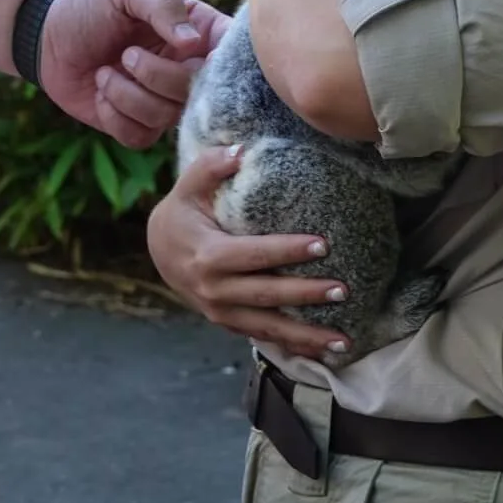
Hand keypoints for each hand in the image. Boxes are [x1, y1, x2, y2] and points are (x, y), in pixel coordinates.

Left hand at [40, 0, 229, 146]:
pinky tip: (101, 92)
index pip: (230, 54)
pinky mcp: (137, 125)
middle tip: (127, 55)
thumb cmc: (90, 3)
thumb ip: (162, 8)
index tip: (193, 59)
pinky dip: (115, 116)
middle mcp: (188, 69)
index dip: (219, 64)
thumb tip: (193, 43)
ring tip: (106, 72)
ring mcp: (164, 100)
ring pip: (168, 118)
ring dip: (129, 95)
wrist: (44, 34)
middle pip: (200, 92)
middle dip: (158, 77)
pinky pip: (141, 137)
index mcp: (197, 32)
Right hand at [147, 147, 351, 358]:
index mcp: (207, 255)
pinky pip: (263, 337)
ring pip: (268, 328)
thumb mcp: (187, 185)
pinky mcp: (228, 323)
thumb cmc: (182, 212)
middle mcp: (214, 290)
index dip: (288, 251)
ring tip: (343, 341)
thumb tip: (241, 151)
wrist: (158, 250)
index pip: (255, 255)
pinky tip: (323, 351)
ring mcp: (220, 312)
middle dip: (306, 294)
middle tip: (344, 290)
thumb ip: (211, 165)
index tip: (323, 244)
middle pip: (267, 295)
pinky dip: (293, 346)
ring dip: (306, 336)